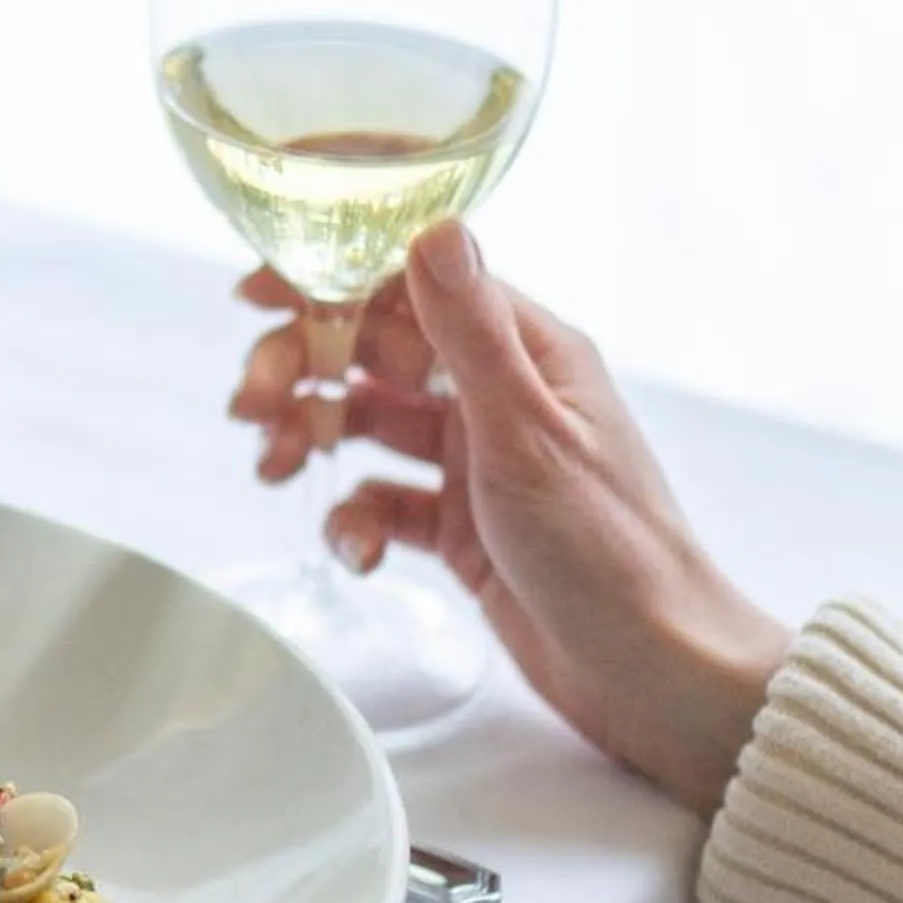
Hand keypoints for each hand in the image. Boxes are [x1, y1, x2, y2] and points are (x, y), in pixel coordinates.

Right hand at [229, 221, 790, 815]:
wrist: (652, 675)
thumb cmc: (611, 552)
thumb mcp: (527, 434)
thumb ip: (472, 333)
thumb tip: (433, 227)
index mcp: (528, 353)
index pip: (409, 286)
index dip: (325, 283)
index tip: (252, 298)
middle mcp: (499, 397)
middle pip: (373, 352)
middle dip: (302, 370)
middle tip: (250, 407)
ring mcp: (477, 463)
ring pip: (366, 424)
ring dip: (313, 438)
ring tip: (277, 470)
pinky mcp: (459, 529)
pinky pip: (381, 502)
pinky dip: (354, 521)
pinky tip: (360, 554)